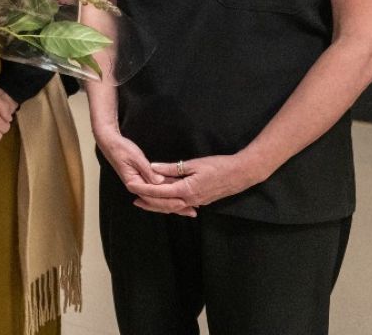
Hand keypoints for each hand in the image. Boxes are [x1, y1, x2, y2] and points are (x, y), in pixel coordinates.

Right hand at [95, 129, 195, 217]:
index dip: (169, 201)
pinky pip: (157, 194)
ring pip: (159, 201)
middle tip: (192, 211)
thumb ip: (148, 171)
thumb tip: (160, 182)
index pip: (154, 197)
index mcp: (134, 183)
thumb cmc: (122, 149)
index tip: (184, 204)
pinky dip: (168, 198)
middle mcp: (137, 188)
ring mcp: (140, 186)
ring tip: (189, 210)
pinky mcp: (143, 182)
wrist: (111, 144)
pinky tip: (179, 199)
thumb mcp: (136, 158)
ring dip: (174, 205)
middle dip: (175, 207)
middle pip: (158, 203)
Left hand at [136, 154, 260, 211]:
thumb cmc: (218, 166)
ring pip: (172, 206)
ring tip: (144, 201)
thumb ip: (172, 168)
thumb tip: (153, 168)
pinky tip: (165, 201)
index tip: (131, 186)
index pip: (159, 191)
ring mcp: (196, 202)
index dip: (143, 189)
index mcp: (186, 190)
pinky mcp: (201, 200)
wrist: (241, 174)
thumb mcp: (193, 164)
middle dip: (148, 202)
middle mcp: (190, 200)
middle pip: (163, 204)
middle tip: (134, 198)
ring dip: (158, 204)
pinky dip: (170, 204)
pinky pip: (181, 205)